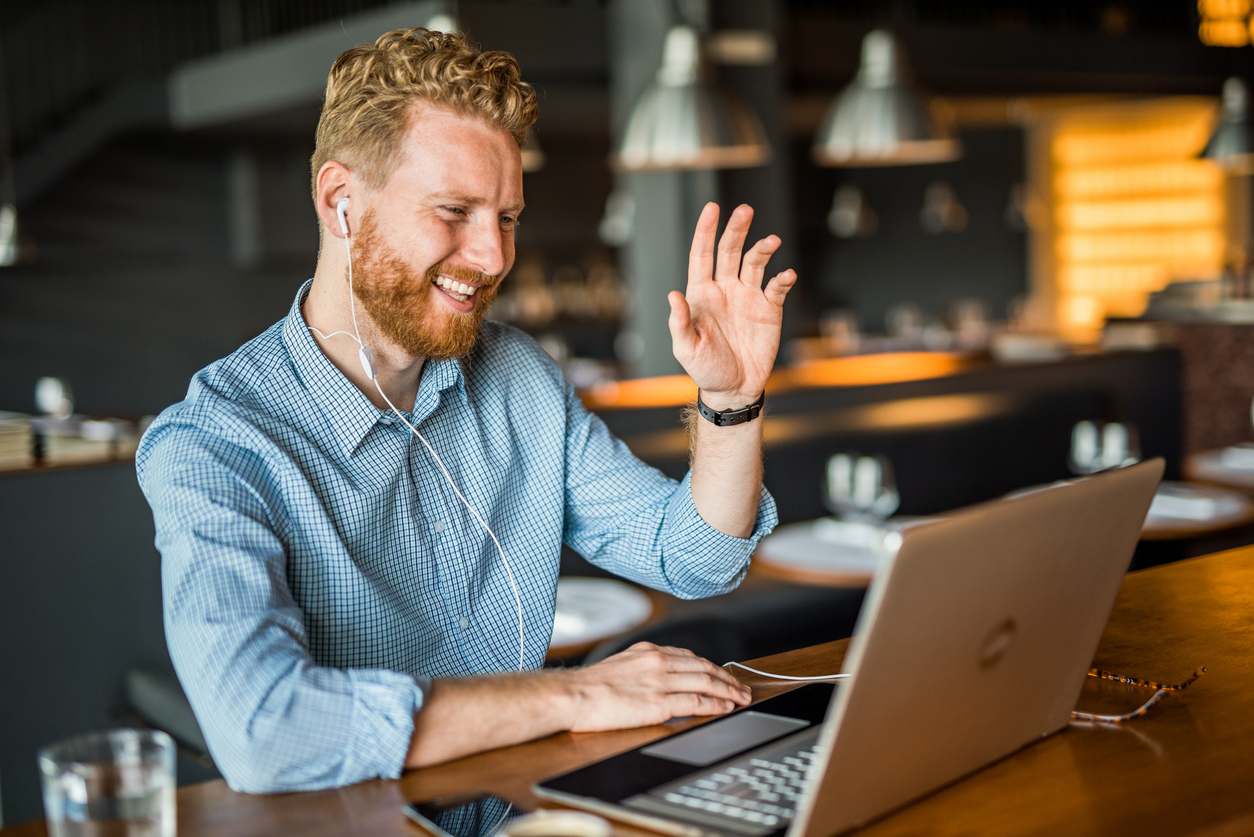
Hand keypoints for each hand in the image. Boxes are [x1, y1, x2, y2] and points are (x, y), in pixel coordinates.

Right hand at [564, 642, 751, 732]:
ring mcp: (660, 681)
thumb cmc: (588, 686)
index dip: (711, 666)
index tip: (722, 674)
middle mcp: (658, 661)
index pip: (690, 656)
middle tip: (742, 687)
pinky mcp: (659, 703)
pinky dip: (716, 704)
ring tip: (741, 698)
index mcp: (648, 651)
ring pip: (706, 682)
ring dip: (728, 690)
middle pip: (704, 667)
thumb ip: (641, 667)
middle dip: (727, 678)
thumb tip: (655, 678)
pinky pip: (697, 702)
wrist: (572, 695)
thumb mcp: (620, 665)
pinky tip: (726, 707)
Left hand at [669, 203, 796, 409]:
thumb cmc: (705, 369)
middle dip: (737, 230)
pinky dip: (783, 279)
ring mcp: (748, 297)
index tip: (712, 208)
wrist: (734, 389)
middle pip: (730, 251)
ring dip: (763, 250)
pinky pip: (777, 288)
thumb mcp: (686, 349)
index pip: (702, 255)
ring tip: (772, 241)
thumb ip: (680, 322)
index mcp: (702, 294)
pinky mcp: (769, 309)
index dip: (706, 231)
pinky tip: (787, 275)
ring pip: (756, 263)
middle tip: (745, 210)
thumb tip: (673, 295)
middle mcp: (725, 289)